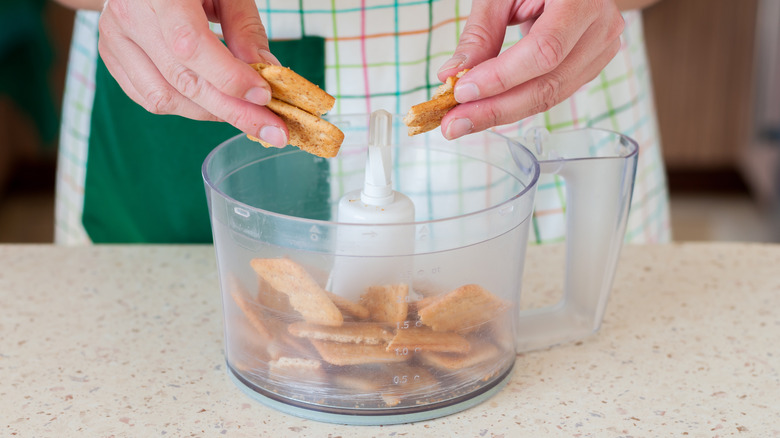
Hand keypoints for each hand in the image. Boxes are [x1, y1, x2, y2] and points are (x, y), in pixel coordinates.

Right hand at [99, 0, 287, 146]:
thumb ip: (245, 28)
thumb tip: (267, 73)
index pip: (191, 46)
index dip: (230, 77)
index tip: (264, 96)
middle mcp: (128, 16)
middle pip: (182, 80)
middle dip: (233, 111)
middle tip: (271, 128)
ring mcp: (114, 39)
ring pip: (164, 98)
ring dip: (210, 113)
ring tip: (244, 112)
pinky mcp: (111, 56)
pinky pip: (149, 98)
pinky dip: (186, 107)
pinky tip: (213, 103)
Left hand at [437, 0, 624, 139]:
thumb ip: (480, 32)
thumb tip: (452, 75)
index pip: (543, 50)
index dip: (501, 77)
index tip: (463, 91)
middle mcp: (600, 26)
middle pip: (548, 84)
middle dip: (495, 109)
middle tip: (455, 123)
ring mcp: (601, 49)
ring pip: (550, 97)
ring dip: (502, 114)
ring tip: (464, 122)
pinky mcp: (591, 65)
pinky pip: (552, 94)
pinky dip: (517, 105)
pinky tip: (488, 110)